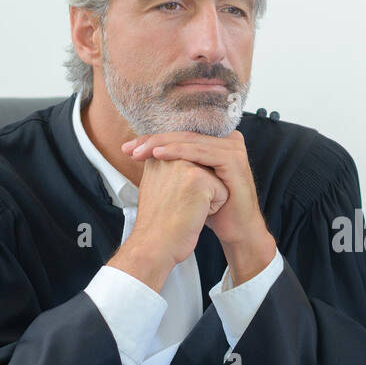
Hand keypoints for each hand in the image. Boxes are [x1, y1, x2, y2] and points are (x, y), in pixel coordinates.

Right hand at [108, 158, 226, 290]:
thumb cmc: (158, 224)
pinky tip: (192, 215)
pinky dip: (213, 208)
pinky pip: (223, 191)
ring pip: (216, 180)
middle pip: (207, 172)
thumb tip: (193, 169)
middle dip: (199, 193)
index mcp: (159, 156)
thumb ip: (171, 170)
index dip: (190, 191)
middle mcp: (170, 156)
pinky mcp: (198, 177)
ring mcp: (184, 164)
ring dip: (206, 199)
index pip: (194, 167)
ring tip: (184, 210)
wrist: (154, 246)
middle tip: (176, 208)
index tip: (172, 204)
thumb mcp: (158, 187)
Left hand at [125, 130, 275, 283]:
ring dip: (161, 144)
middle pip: (184, 134)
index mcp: (218, 141)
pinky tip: (158, 155)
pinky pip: (200, 152)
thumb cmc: (213, 208)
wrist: (237, 230)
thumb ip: (177, 163)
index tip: (128, 148)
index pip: (181, 134)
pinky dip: (178, 152)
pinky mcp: (234, 160)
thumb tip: (145, 151)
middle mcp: (228, 140)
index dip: (153, 139)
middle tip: (129, 149)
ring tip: (139, 152)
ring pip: (190, 140)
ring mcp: (233, 149)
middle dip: (153, 141)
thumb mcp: (192, 182)